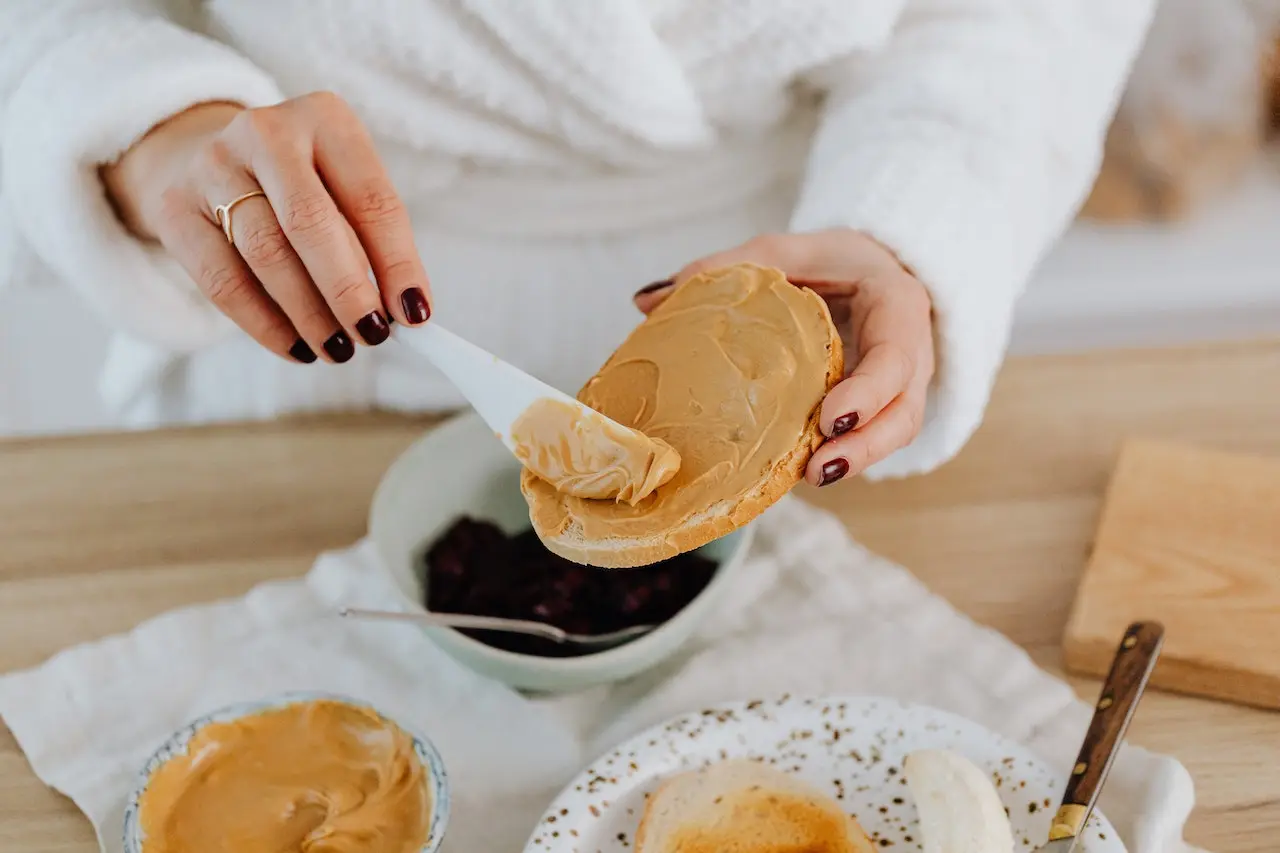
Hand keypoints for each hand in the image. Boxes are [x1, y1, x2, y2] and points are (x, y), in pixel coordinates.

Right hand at [101, 94, 431, 363]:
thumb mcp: (344, 189)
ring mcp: (213, 167)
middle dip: (348, 291)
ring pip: (267, 256)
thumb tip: (403, 313)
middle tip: (373, 336)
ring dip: (310, 315)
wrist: (211, 157)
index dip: (397, 262)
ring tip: (338, 349)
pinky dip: (266, 324)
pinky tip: (296, 347)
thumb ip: (373, 243)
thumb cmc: (303, 185)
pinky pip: (224, 281)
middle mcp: (266, 133)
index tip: (416, 314)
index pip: (372, 198)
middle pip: (311, 224)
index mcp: (326, 119)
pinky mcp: (176, 209)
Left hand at [634, 230, 934, 486]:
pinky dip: (840, 455)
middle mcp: (909, 353)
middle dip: (866, 445)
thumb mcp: (785, 250)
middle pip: (903, 411)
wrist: (871, 270)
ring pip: (893, 433)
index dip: (870, 391)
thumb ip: (727, 268)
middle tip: (819, 468)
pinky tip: (798, 472)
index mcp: (896, 305)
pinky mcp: (879, 409)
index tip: (831, 417)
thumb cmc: (831, 261)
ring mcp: (900, 387)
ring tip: (809, 478)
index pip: (897, 355)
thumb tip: (647, 300)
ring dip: (855, 460)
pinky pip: (868, 438)